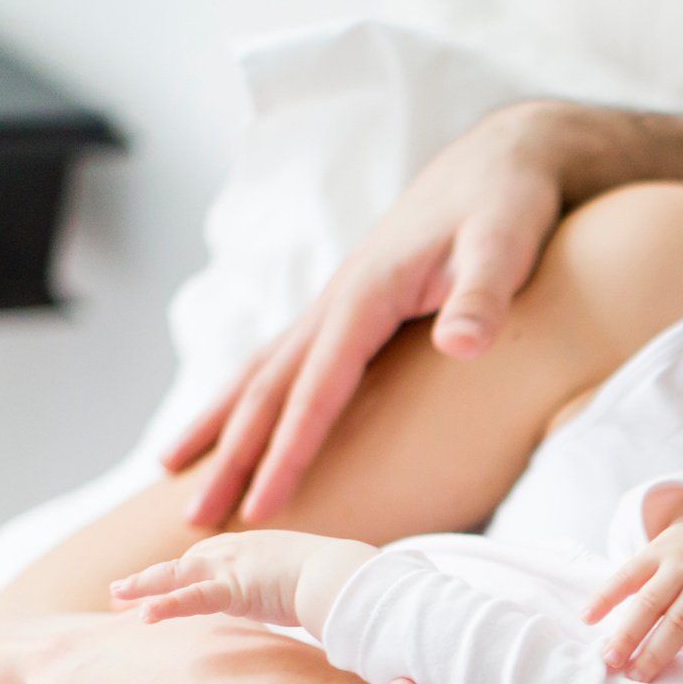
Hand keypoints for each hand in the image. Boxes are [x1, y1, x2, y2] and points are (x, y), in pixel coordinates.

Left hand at [111, 531, 376, 636]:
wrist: (349, 577)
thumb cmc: (342, 583)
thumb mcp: (312, 584)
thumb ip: (297, 594)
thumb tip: (308, 613)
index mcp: (254, 549)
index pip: (206, 562)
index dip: (177, 577)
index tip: (156, 589)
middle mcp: (237, 551)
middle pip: (182, 566)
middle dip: (150, 580)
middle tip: (119, 595)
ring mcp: (233, 566)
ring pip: (176, 577)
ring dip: (143, 587)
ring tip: (116, 599)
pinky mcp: (235, 587)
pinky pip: (192, 599)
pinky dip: (166, 606)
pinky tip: (143, 617)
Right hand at [166, 102, 569, 528]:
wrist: (503, 160)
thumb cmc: (508, 206)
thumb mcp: (507, 246)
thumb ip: (485, 297)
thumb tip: (463, 344)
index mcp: (365, 297)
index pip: (316, 391)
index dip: (288, 453)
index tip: (262, 510)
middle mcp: (335, 301)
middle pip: (267, 389)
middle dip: (229, 458)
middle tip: (191, 522)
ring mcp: (336, 303)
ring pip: (261, 372)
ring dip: (219, 427)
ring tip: (174, 474)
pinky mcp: (350, 306)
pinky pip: (285, 361)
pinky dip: (249, 397)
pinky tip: (233, 423)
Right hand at [584, 496, 682, 683]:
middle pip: (682, 618)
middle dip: (658, 649)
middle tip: (637, 677)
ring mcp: (680, 563)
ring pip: (651, 599)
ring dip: (629, 629)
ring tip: (610, 659)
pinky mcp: (654, 551)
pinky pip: (627, 573)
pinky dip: (606, 594)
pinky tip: (589, 617)